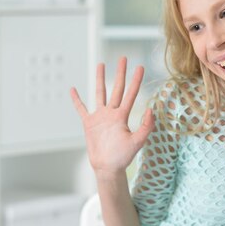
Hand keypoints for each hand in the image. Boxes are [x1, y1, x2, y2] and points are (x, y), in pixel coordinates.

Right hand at [70, 58, 154, 182]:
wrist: (108, 167)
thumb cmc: (123, 157)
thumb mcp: (137, 142)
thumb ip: (145, 127)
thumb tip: (151, 110)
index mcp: (123, 116)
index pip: (131, 94)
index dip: (136, 81)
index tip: (140, 67)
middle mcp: (112, 113)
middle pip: (117, 88)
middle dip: (120, 73)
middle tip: (123, 58)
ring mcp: (100, 117)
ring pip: (100, 93)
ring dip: (100, 79)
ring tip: (101, 64)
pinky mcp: (89, 124)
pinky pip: (82, 109)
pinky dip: (77, 100)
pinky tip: (73, 90)